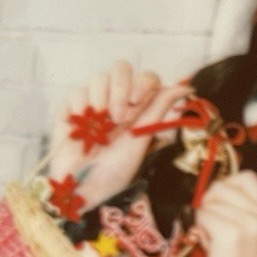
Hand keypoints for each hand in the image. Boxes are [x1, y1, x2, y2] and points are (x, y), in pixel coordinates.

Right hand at [49, 62, 191, 210]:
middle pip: (121, 68)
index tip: (138, 101)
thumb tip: (186, 88)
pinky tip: (84, 123)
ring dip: (102, 97)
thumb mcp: (141, 139)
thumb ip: (160, 110)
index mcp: (137, 107)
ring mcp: (92, 103)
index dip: (143, 83)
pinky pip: (77, 92)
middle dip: (121, 87)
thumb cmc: (115, 170)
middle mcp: (116, 100)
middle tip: (119, 115)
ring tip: (101, 123)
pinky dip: (82, 106)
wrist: (84, 188)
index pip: (146, 77)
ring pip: (98, 77)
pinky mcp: (70, 109)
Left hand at [193, 171, 256, 256]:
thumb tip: (209, 187)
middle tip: (216, 237)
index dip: (226, 191)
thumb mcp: (246, 237)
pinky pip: (202, 215)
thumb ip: (236, 212)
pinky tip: (209, 249)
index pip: (246, 177)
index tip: (222, 216)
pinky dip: (199, 231)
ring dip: (204, 222)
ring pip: (210, 201)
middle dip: (211, 208)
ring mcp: (252, 224)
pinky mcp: (232, 234)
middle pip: (224, 185)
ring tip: (214, 246)